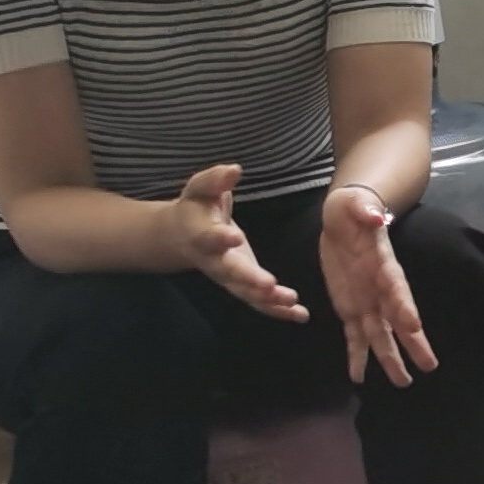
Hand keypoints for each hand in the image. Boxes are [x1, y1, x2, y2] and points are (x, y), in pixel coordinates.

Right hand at [171, 164, 305, 323]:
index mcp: (201, 235)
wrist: (182, 235)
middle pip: (230, 274)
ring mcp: (228, 277)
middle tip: (269, 285)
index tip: (233, 237)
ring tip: (292, 302)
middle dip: (249, 280)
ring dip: (268, 300)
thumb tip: (234, 169)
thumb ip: (215, 179)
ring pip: (246, 294)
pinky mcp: (242, 285)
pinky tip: (301, 314)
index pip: (209, 238)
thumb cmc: (196, 206)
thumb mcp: (200, 188)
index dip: (220, 238)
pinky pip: (258, 302)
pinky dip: (279, 310)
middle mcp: (214, 261)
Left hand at [321, 184, 438, 386]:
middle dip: (411, 343)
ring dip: (389, 358)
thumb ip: (365, 212)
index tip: (414, 325)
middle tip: (427, 367)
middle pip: (397, 320)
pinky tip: (358, 377)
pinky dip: (356, 356)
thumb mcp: (355, 205)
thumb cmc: (353, 208)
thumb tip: (374, 216)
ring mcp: (366, 301)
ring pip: (379, 335)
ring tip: (402, 382)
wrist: (345, 218)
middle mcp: (380, 290)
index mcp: (384, 266)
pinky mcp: (349, 307)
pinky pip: (353, 335)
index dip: (404, 306)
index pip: (396, 289)